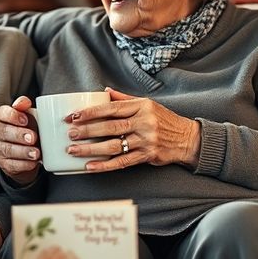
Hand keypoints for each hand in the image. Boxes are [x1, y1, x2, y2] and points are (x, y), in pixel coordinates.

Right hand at [0, 96, 40, 184]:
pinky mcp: (3, 163)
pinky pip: (11, 165)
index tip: (25, 120)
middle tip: (33, 138)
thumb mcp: (28, 115)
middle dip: (19, 135)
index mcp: (1, 117)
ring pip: (8, 150)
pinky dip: (23, 164)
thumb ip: (25, 106)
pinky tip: (33, 163)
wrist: (27, 152)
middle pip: (4, 132)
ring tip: (36, 153)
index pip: (1, 113)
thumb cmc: (28, 129)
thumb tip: (24, 102)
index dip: (13, 116)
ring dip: (23, 152)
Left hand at [64, 88, 200, 172]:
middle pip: (110, 126)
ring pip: (113, 145)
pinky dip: (105, 165)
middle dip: (87, 130)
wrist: (187, 138)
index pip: (111, 108)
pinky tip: (90, 167)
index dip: (90, 112)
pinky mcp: (147, 156)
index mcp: (141, 106)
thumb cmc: (163, 120)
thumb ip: (124, 98)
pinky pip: (122, 162)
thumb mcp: (147, 104)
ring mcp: (145, 140)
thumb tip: (104, 92)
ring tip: (73, 150)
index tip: (73, 116)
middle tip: (70, 133)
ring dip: (91, 149)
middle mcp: (143, 122)